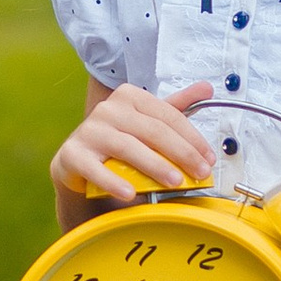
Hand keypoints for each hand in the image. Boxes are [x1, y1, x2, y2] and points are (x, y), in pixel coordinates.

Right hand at [54, 81, 217, 215]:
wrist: (80, 163)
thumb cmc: (119, 141)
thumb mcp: (148, 122)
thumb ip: (176, 106)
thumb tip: (206, 87)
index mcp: (129, 96)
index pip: (168, 116)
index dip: (192, 138)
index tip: (208, 159)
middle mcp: (108, 109)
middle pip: (153, 131)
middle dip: (182, 154)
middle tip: (199, 174)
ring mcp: (89, 131)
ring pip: (128, 147)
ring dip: (155, 166)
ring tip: (175, 182)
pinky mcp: (72, 154)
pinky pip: (95, 169)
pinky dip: (113, 182)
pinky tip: (129, 194)